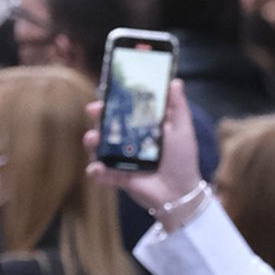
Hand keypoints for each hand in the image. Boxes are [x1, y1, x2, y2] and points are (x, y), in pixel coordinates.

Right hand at [84, 76, 200, 219]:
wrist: (180, 193)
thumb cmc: (183, 159)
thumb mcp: (182, 130)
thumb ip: (178, 107)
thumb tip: (175, 81)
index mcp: (143, 126)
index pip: (127, 107)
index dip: (117, 96)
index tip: (108, 89)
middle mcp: (128, 140)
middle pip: (108, 123)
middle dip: (98, 115)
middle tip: (94, 110)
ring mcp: (120, 158)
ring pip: (99, 146)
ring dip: (91, 141)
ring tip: (92, 139)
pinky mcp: (117, 176)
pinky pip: (101, 172)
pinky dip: (96, 170)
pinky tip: (98, 168)